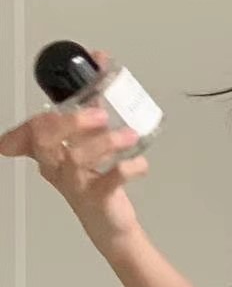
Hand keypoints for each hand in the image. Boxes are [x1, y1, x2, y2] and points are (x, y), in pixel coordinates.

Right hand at [0, 50, 146, 257]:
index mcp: (50, 150)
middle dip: (72, 121)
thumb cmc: (97, 181)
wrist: (112, 225)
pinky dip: (129, 168)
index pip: (34, 126)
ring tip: (129, 135)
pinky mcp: (98, 199)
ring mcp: (75, 183)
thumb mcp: (89, 139)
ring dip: (106, 142)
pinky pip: (110, 181)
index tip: (83, 77)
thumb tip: (100, 61)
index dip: (52, 102)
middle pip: (46, 138)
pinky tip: (141, 163)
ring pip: (78, 158)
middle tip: (100, 113)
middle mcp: (56, 166)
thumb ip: (91, 103)